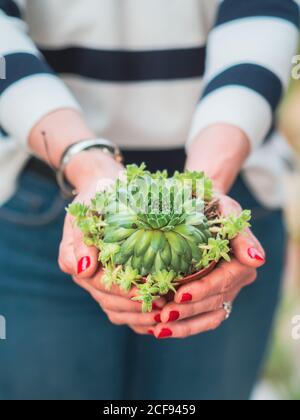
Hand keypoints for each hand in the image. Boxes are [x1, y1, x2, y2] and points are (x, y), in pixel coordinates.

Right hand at [58, 150, 165, 328]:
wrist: (104, 186)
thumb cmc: (95, 198)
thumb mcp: (85, 212)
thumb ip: (80, 240)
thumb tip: (82, 270)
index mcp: (80, 262)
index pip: (102, 286)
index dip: (125, 294)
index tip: (150, 293)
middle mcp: (89, 276)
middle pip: (111, 303)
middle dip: (136, 309)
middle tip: (165, 307)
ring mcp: (102, 281)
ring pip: (117, 311)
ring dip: (139, 316)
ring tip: (165, 313)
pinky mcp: (115, 281)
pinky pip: (123, 308)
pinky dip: (139, 316)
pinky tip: (158, 316)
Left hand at [148, 195, 264, 338]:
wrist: (201, 208)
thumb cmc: (213, 206)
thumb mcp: (228, 211)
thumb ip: (242, 235)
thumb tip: (257, 260)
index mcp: (242, 263)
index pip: (223, 282)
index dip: (203, 290)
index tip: (180, 294)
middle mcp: (236, 281)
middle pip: (214, 302)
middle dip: (189, 311)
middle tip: (162, 315)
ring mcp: (224, 291)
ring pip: (209, 316)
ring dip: (184, 325)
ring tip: (159, 329)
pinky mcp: (209, 297)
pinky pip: (200, 317)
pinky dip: (182, 325)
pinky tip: (159, 329)